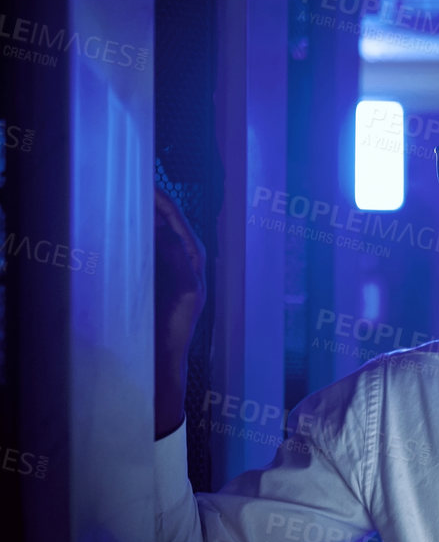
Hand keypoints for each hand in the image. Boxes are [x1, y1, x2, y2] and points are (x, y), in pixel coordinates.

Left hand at [155, 184, 206, 438]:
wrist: (164, 357)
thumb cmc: (154, 323)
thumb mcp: (150, 285)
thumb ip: (151, 260)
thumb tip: (138, 229)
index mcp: (184, 265)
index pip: (174, 227)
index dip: (162, 205)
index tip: (146, 185)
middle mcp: (194, 271)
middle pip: (183, 229)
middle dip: (167, 205)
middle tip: (149, 184)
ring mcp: (196, 283)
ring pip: (186, 243)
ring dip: (172, 221)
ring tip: (155, 200)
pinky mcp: (193, 297)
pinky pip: (186, 267)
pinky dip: (176, 250)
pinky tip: (163, 234)